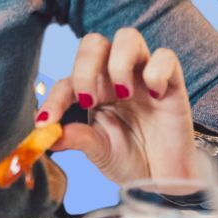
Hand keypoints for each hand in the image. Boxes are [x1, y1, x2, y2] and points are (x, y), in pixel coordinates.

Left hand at [36, 28, 204, 185]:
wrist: (164, 180)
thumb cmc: (129, 159)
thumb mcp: (99, 151)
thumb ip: (78, 139)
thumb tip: (48, 134)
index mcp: (92, 90)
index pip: (66, 82)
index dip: (54, 100)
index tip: (46, 123)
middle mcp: (115, 77)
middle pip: (93, 42)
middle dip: (85, 67)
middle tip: (89, 100)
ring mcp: (143, 76)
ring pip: (128, 36)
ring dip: (119, 63)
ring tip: (123, 94)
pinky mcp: (172, 83)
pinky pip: (166, 57)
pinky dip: (156, 71)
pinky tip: (155, 96)